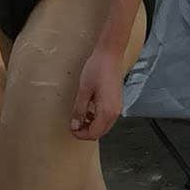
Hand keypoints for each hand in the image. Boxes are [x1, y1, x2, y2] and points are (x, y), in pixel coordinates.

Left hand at [69, 23, 137, 141]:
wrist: (110, 55)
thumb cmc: (97, 69)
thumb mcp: (84, 90)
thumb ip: (80, 110)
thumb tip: (75, 126)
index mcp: (107, 111)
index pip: (94, 133)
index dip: (81, 134)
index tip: (71, 129)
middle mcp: (115, 112)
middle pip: (100, 132)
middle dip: (86, 132)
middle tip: (73, 124)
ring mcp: (117, 107)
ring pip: (104, 126)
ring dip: (91, 125)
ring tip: (79, 117)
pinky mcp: (117, 102)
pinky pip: (107, 117)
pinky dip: (97, 118)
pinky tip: (88, 110)